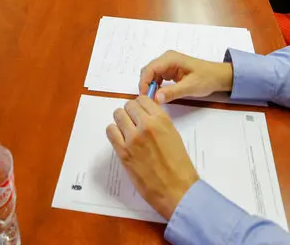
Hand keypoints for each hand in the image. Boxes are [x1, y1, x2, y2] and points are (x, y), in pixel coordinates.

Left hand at [106, 96, 199, 219]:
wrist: (176, 189)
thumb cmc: (178, 166)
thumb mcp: (173, 135)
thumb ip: (158, 122)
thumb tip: (144, 115)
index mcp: (161, 120)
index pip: (143, 99)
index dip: (140, 105)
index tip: (140, 112)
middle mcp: (146, 125)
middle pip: (128, 106)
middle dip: (130, 112)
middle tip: (133, 122)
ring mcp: (132, 138)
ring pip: (117, 115)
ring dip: (121, 121)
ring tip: (127, 131)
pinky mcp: (123, 152)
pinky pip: (110, 131)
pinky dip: (114, 132)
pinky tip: (121, 139)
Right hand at [137, 50, 233, 103]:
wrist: (218, 76)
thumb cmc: (206, 78)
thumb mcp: (190, 87)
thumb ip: (172, 92)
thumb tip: (156, 98)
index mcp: (170, 59)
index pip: (150, 69)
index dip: (144, 82)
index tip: (144, 96)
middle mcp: (166, 59)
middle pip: (148, 71)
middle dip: (145, 85)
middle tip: (148, 100)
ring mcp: (167, 64)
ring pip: (151, 74)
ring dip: (150, 86)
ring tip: (153, 99)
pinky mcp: (169, 70)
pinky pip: (157, 77)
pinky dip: (155, 86)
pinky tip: (159, 94)